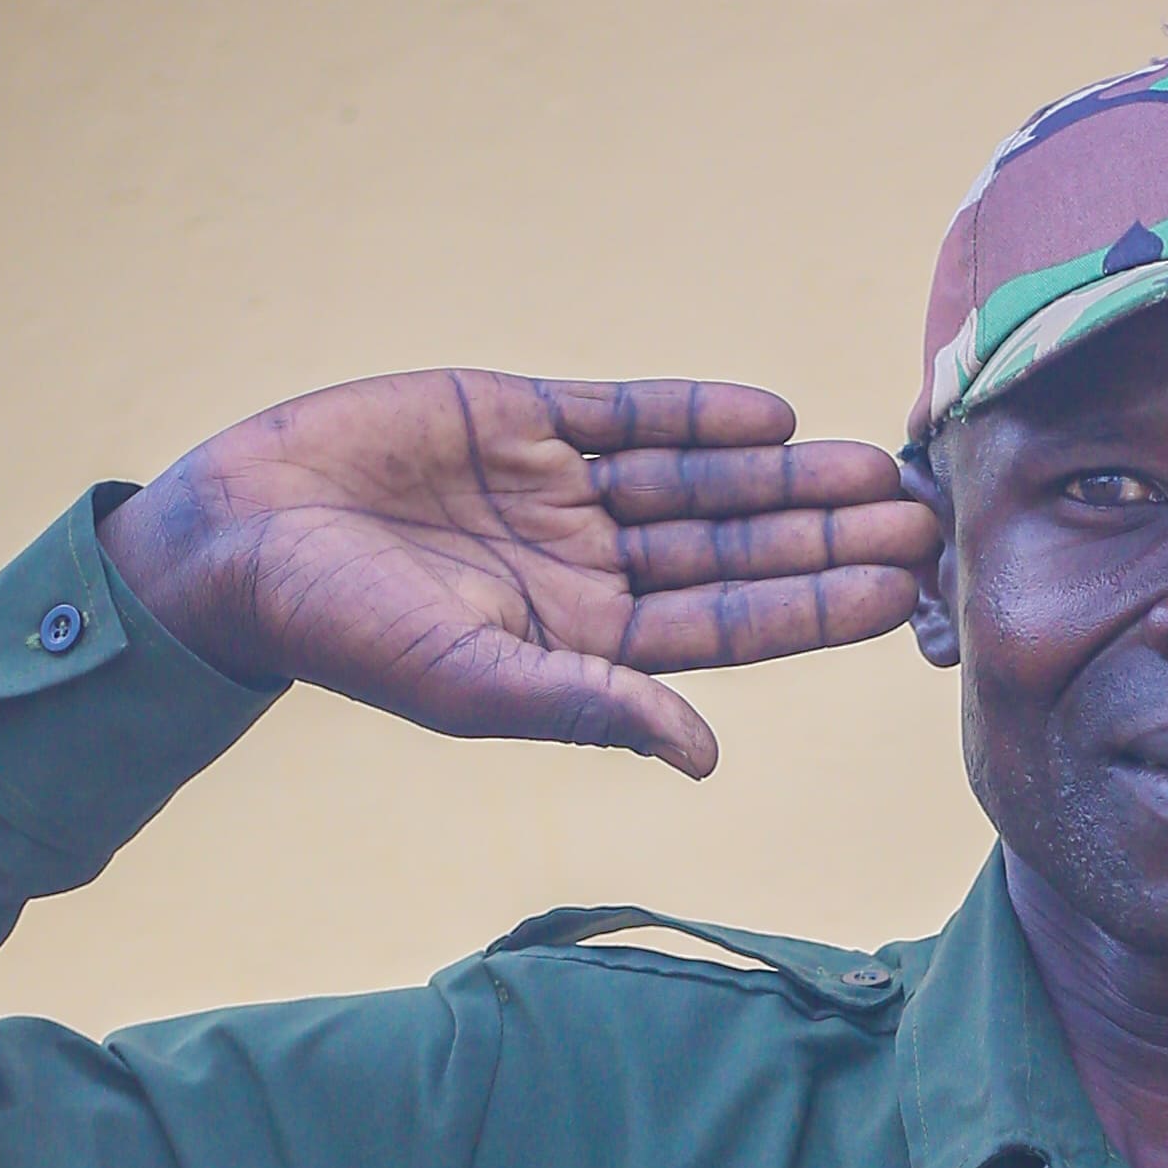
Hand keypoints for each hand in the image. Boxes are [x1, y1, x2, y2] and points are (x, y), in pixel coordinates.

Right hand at [98, 372, 940, 778]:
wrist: (239, 540)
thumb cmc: (346, 632)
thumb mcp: (474, 682)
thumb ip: (591, 706)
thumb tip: (704, 754)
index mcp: (586, 643)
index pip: (729, 631)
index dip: (815, 612)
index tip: (902, 595)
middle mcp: (588, 569)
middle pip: (736, 552)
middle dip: (828, 540)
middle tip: (927, 519)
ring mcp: (560, 492)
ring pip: (701, 482)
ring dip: (786, 478)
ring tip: (876, 466)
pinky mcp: (521, 419)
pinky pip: (629, 414)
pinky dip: (696, 413)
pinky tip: (773, 415)